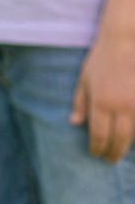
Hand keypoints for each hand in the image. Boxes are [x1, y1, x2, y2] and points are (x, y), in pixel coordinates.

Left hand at [72, 32, 134, 160]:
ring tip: (122, 152)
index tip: (96, 155)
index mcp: (100, 102)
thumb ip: (80, 103)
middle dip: (114, 153)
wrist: (123, 42)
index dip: (98, 148)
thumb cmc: (100, 60)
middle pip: (120, 139)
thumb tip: (75, 123)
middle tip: (110, 161)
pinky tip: (133, 138)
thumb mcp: (84, 80)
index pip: (99, 135)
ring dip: (129, 147)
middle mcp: (120, 106)